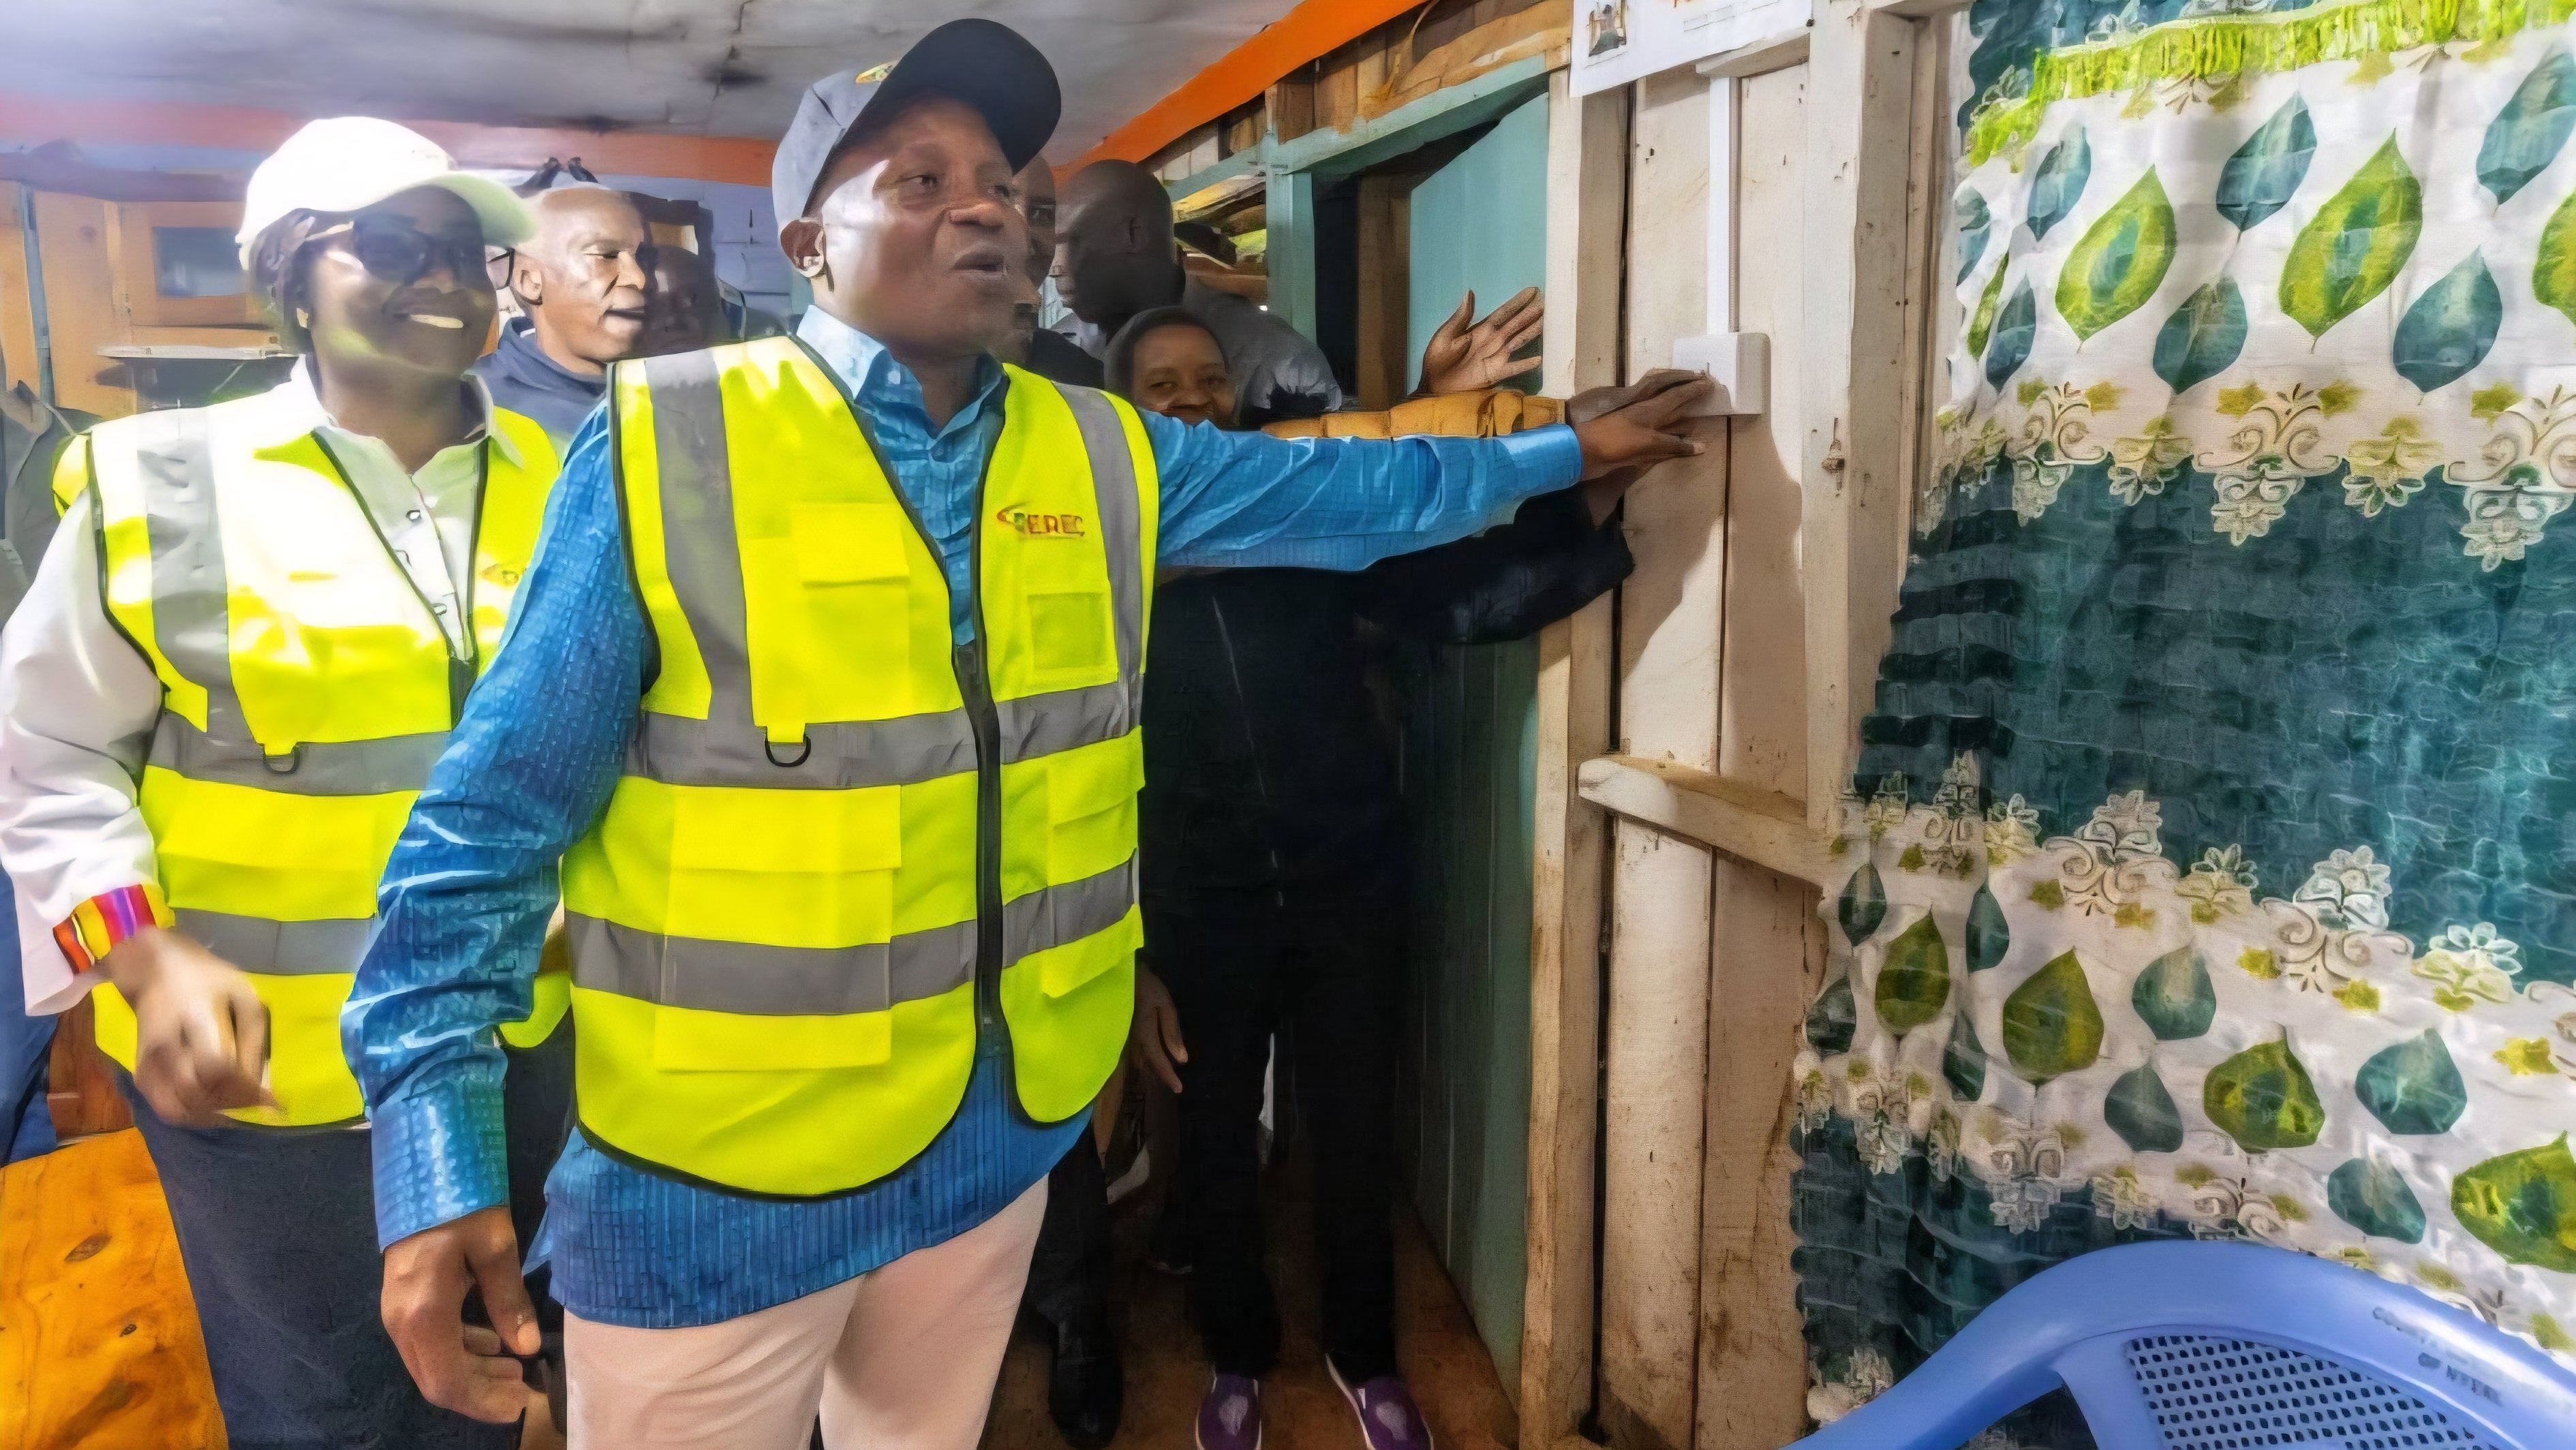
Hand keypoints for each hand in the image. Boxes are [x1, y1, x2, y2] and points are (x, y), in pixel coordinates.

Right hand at [100, 926, 273, 1125]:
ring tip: (237, 1108)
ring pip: (176, 1109)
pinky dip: (193, 1116)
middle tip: (255, 1105)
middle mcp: (164, 1044)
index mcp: (193, 1016)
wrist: (155, 971)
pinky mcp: (140, 1074)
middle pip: (195, 1093)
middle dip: (231, 1106)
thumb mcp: (244, 997)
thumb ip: (254, 1041)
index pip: (215, 1066)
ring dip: (211, 1116)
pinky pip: (165, 1108)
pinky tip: (215, 1108)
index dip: (244, 1090)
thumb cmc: (207, 980)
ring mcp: (147, 1061)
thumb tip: (262, 1087)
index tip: (270, 1100)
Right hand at [382, 1207, 539, 1423]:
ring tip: (515, 1368)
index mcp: (424, 1313)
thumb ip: (509, 1300)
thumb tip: (526, 1349)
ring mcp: (397, 1312)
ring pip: (432, 1363)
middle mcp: (402, 1322)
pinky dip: (461, 1350)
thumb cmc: (461, 1199)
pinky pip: (429, 1342)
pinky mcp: (402, 1301)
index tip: (519, 1406)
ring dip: (473, 1372)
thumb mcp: (495, 1246)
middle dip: (481, 1392)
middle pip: (437, 1380)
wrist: (421, 1164)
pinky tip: (491, 1342)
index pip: (448, 1381)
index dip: (483, 1403)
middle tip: (523, 1389)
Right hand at [1129, 966, 1188, 1093]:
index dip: (1169, 1076)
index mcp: (1145, 1035)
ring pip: (1141, 1058)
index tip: (1180, 1090)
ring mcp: (1125, 1037)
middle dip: (1162, 1074)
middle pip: (1149, 1063)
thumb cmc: (1145, 986)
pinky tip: (1153, 1056)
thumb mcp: (1165, 1006)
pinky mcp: (1122, 1031)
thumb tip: (1182, 1059)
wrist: (1119, 973)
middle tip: (1176, 1085)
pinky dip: (1147, 1055)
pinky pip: (1136, 1049)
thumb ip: (1172, 1033)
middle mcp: (1133, 1041)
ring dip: (1154, 1066)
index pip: (1159, 1061)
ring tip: (1166, 1074)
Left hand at [1415, 287, 1544, 396]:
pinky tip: (1540, 359)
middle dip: (1530, 314)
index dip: (1517, 302)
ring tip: (1548, 323)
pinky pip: (1514, 367)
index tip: (1532, 291)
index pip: (1503, 312)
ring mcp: (1495, 357)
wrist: (1433, 385)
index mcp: (1480, 329)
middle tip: (1547, 303)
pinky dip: (1526, 364)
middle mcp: (1492, 341)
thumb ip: (1460, 317)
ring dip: (1532, 332)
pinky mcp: (1495, 374)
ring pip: (1519, 342)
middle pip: (1516, 325)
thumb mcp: (1445, 336)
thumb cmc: (1436, 360)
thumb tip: (1469, 292)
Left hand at [1569, 369, 1712, 482]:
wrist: (1582, 453)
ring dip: (1676, 410)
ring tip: (1692, 408)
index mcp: (1651, 409)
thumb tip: (1701, 445)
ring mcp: (1635, 424)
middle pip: (1669, 398)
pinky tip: (1669, 434)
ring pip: (1661, 413)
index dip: (1693, 389)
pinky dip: (1664, 430)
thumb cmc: (1615, 443)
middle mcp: (1645, 412)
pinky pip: (1652, 429)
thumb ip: (1674, 445)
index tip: (1709, 381)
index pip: (1677, 395)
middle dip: (1686, 392)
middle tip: (1702, 385)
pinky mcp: (1628, 437)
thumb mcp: (1648, 444)